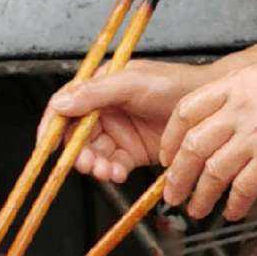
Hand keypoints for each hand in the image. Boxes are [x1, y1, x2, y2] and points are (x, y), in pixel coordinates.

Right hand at [45, 59, 204, 181]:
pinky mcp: (132, 152)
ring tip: (105, 170)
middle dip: (77, 152)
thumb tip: (61, 104)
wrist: (210, 110)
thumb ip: (96, 93)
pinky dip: (111, 172)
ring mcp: (118, 132)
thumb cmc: (176, 85)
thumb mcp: (133, 82)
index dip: (52, 126)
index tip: (46, 145)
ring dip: (94, 165)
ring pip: (92, 153)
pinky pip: (112, 165)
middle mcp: (104, 109)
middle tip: (86, 163)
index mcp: (100, 87)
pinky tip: (118, 172)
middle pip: (75, 136)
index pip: (65, 105)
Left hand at [160, 62, 256, 221]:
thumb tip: (228, 122)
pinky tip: (234, 211)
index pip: (188, 110)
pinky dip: (234, 204)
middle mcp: (242, 104)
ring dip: (202, 195)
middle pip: (193, 144)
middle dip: (178, 175)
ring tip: (197, 209)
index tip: (168, 156)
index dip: (171, 138)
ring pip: (213, 170)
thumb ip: (248, 97)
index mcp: (240, 82)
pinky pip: (242, 187)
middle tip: (173, 193)